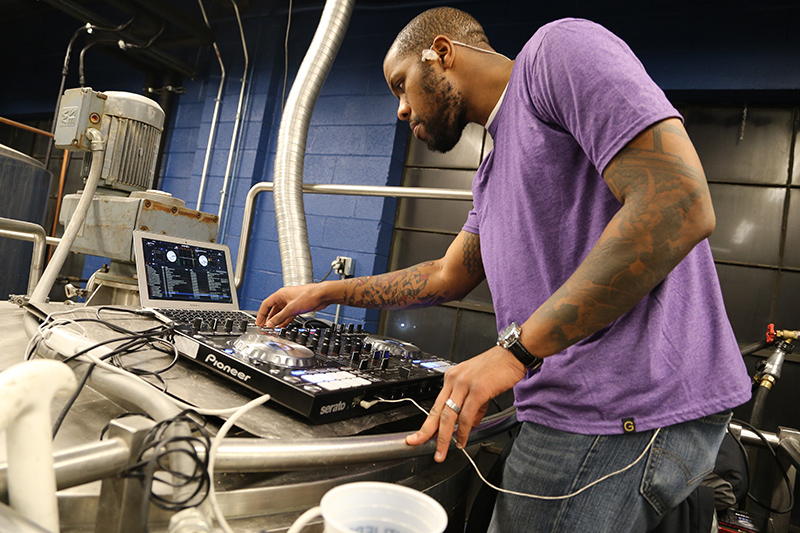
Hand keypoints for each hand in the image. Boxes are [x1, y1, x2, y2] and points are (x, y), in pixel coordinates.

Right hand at [255, 283, 329, 327]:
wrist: (323, 295)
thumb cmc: (309, 295)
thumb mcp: (291, 308)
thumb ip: (280, 317)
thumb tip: (270, 323)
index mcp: (280, 294)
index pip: (266, 304)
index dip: (261, 314)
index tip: (258, 322)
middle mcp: (285, 298)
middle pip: (272, 309)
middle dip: (268, 318)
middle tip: (264, 327)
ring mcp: (291, 302)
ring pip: (280, 313)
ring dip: (277, 320)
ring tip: (273, 328)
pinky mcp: (297, 307)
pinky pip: (288, 315)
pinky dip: (284, 320)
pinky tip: (282, 326)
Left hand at [406, 345, 527, 461]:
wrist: (512, 355)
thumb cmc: (497, 367)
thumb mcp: (478, 386)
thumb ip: (472, 406)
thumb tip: (469, 425)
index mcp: (452, 377)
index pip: (435, 404)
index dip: (427, 422)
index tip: (419, 435)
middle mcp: (454, 380)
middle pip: (437, 411)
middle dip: (427, 432)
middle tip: (418, 444)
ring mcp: (464, 384)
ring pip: (448, 416)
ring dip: (445, 437)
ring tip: (443, 451)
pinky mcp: (478, 390)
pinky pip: (466, 415)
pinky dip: (463, 431)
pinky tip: (462, 439)